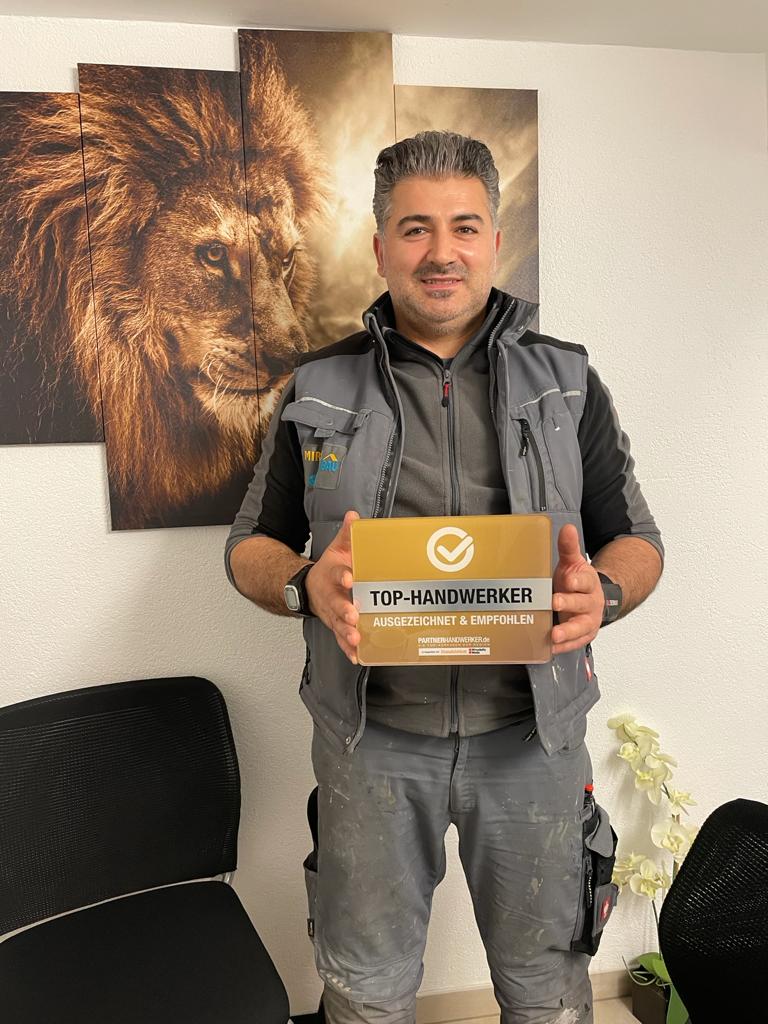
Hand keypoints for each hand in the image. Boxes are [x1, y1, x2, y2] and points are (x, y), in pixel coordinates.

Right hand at [305, 510, 360, 663]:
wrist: (310, 588)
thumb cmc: (331, 569)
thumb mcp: (337, 549)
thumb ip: (347, 535)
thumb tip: (354, 515)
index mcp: (333, 575)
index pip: (337, 573)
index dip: (342, 575)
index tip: (349, 577)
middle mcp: (331, 596)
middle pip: (336, 603)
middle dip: (343, 610)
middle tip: (353, 616)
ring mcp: (332, 613)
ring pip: (338, 625)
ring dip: (346, 633)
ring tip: (355, 639)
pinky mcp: (336, 626)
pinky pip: (342, 640)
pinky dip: (348, 649)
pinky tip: (357, 657)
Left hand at [551, 524, 603, 654]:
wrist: (591, 599)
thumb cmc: (576, 582)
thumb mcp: (572, 563)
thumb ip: (568, 548)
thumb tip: (567, 528)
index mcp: (588, 583)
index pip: (586, 581)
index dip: (578, 581)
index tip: (569, 580)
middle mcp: (591, 603)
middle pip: (582, 604)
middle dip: (569, 604)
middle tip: (555, 602)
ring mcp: (588, 621)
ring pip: (580, 628)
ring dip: (568, 632)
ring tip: (554, 635)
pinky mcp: (582, 636)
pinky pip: (574, 643)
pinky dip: (564, 646)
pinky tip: (551, 648)